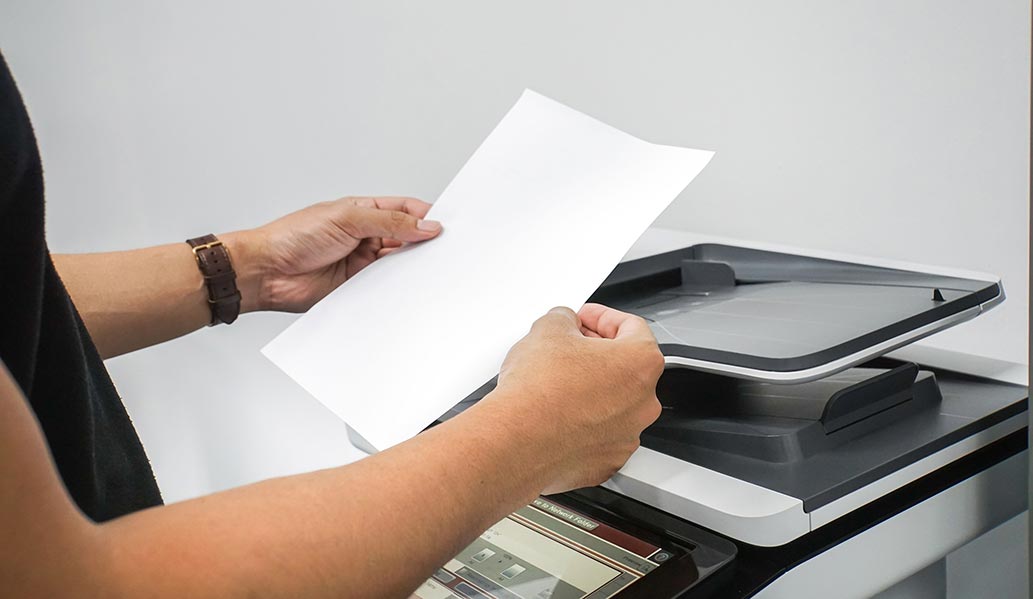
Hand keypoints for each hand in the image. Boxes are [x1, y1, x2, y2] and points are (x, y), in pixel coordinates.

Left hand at [225, 197, 441, 312]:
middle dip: (424, 243)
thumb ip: (390, 222)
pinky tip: (407, 286)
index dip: (426, 216)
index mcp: (363, 212)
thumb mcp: (347, 218)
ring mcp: (362, 263)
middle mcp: (366, 236)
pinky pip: (386, 287)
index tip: (445, 225)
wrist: (266, 272)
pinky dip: (398, 287)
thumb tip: (425, 225)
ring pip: (399, 264)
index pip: (405, 210)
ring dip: (412, 266)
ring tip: (428, 268)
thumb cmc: (293, 236)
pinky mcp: (358, 287)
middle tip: (444, 249)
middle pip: (407, 238)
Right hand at [475, 304, 663, 494]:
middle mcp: (643, 403)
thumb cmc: (537, 393)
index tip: (585, 319)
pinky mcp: (606, 461)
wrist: (515, 441)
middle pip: (625, 367)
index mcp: (640, 364)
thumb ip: (565, 318)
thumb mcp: (548, 329)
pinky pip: (600, 433)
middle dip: (596, 353)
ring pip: (614, 403)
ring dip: (591, 388)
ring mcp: (627, 435)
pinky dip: (583, 421)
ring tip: (558, 380)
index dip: (602, 317)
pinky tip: (558, 411)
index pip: (631, 327)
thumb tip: (564, 324)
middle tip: (569, 347)